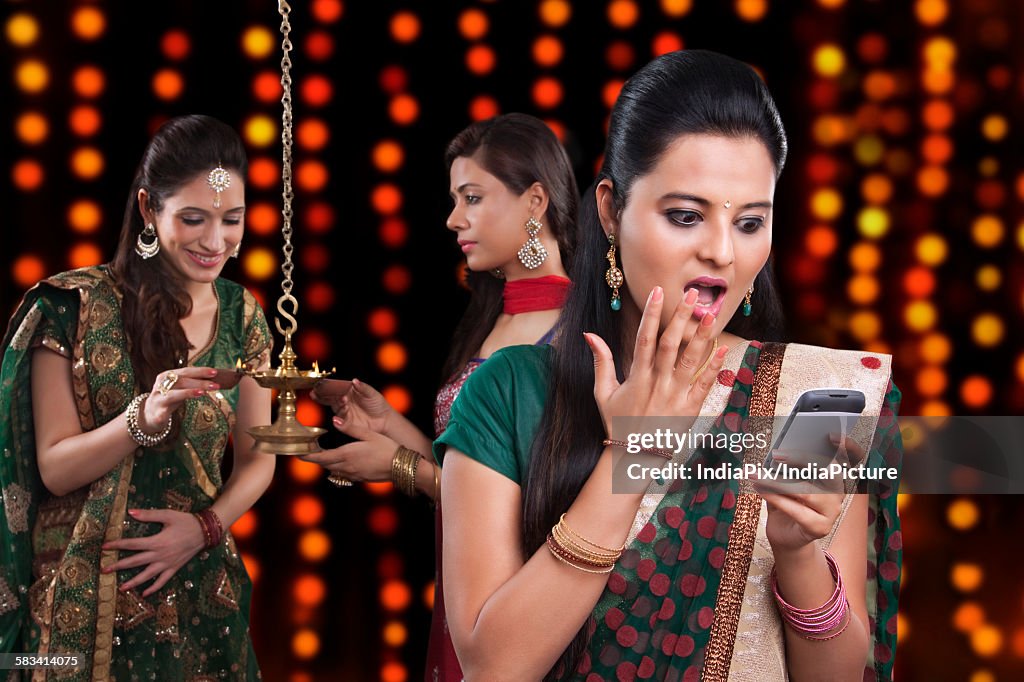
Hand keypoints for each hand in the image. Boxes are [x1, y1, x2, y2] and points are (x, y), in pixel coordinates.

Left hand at [101, 508, 206, 596]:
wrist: (205, 531)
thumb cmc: (186, 521)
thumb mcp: (168, 515)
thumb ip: (149, 515)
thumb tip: (130, 512)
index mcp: (156, 541)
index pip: (132, 544)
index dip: (117, 545)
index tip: (104, 547)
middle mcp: (159, 555)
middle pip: (135, 562)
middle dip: (119, 566)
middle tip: (104, 569)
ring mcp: (167, 564)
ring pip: (147, 575)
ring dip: (133, 582)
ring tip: (121, 588)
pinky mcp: (174, 568)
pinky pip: (162, 581)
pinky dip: (153, 588)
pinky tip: (145, 593)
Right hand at [142, 367, 219, 430]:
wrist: (149, 414)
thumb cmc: (170, 398)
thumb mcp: (180, 388)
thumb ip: (192, 382)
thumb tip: (214, 378)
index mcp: (166, 376)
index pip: (185, 371)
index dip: (200, 371)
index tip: (215, 372)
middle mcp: (160, 386)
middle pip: (181, 381)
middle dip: (200, 382)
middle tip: (216, 385)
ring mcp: (157, 399)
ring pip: (172, 395)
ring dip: (188, 393)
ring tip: (202, 393)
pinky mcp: (156, 413)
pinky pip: (161, 413)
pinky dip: (165, 414)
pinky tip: (170, 415)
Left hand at [299, 417, 398, 482]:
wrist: (400, 466)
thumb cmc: (386, 448)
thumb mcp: (369, 434)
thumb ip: (350, 428)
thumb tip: (334, 421)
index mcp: (346, 454)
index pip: (320, 457)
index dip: (307, 456)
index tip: (297, 454)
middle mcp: (346, 466)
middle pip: (324, 464)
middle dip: (315, 458)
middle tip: (308, 451)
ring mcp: (353, 474)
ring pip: (333, 470)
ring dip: (326, 463)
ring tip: (323, 454)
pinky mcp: (359, 478)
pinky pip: (343, 474)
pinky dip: (337, 468)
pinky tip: (342, 461)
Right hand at [311, 378, 392, 435]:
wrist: (385, 420)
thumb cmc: (378, 404)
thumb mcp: (372, 394)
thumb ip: (363, 387)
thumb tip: (354, 381)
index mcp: (348, 392)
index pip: (335, 388)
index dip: (326, 387)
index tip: (320, 385)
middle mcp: (344, 401)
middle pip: (330, 398)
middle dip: (323, 396)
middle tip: (317, 393)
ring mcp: (344, 412)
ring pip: (335, 407)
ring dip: (337, 403)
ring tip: (344, 401)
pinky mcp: (347, 423)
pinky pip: (340, 420)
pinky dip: (339, 417)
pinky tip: (341, 413)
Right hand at [585, 286, 728, 437]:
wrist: (633, 457)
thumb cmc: (617, 423)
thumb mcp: (603, 393)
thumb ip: (601, 361)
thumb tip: (589, 334)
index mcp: (637, 376)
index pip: (644, 338)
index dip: (651, 313)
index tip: (658, 292)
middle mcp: (657, 383)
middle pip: (670, 344)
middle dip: (681, 317)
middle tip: (693, 294)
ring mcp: (674, 396)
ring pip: (690, 361)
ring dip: (702, 337)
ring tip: (711, 315)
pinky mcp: (690, 410)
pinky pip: (704, 386)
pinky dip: (714, 368)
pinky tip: (723, 349)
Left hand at [755, 434, 864, 553]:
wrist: (784, 535)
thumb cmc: (786, 503)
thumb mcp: (783, 481)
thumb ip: (785, 468)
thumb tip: (776, 453)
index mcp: (833, 478)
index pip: (851, 460)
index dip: (848, 447)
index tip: (832, 436)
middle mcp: (838, 494)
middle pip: (828, 473)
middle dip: (801, 460)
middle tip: (776, 455)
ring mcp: (832, 511)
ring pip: (807, 492)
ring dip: (778, 483)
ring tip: (758, 476)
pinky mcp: (821, 527)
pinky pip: (797, 510)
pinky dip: (776, 498)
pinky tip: (761, 490)